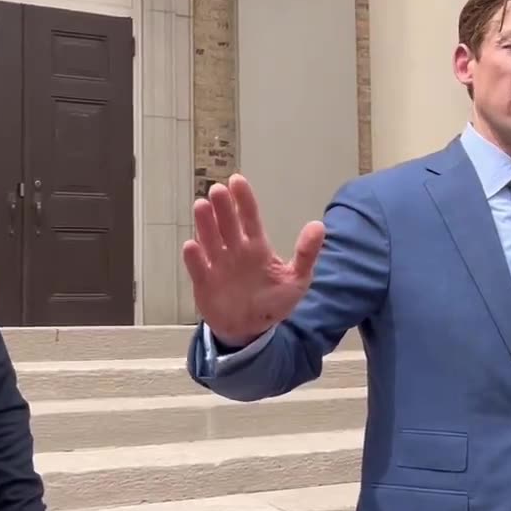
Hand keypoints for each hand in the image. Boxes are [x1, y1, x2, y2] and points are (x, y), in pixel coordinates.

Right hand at [182, 174, 325, 346]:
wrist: (252, 330)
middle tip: (217, 189)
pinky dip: (195, 258)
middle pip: (227, 225)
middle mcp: (235, 251)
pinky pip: (199, 269)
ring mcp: (218, 265)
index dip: (244, 199)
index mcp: (256, 246)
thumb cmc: (273, 301)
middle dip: (223, 207)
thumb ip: (306, 254)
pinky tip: (192, 246)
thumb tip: (319, 225)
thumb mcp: (297, 279)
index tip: (237, 180)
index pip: (249, 218)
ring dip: (205, 224)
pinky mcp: (205, 284)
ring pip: (210, 240)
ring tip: (201, 206)